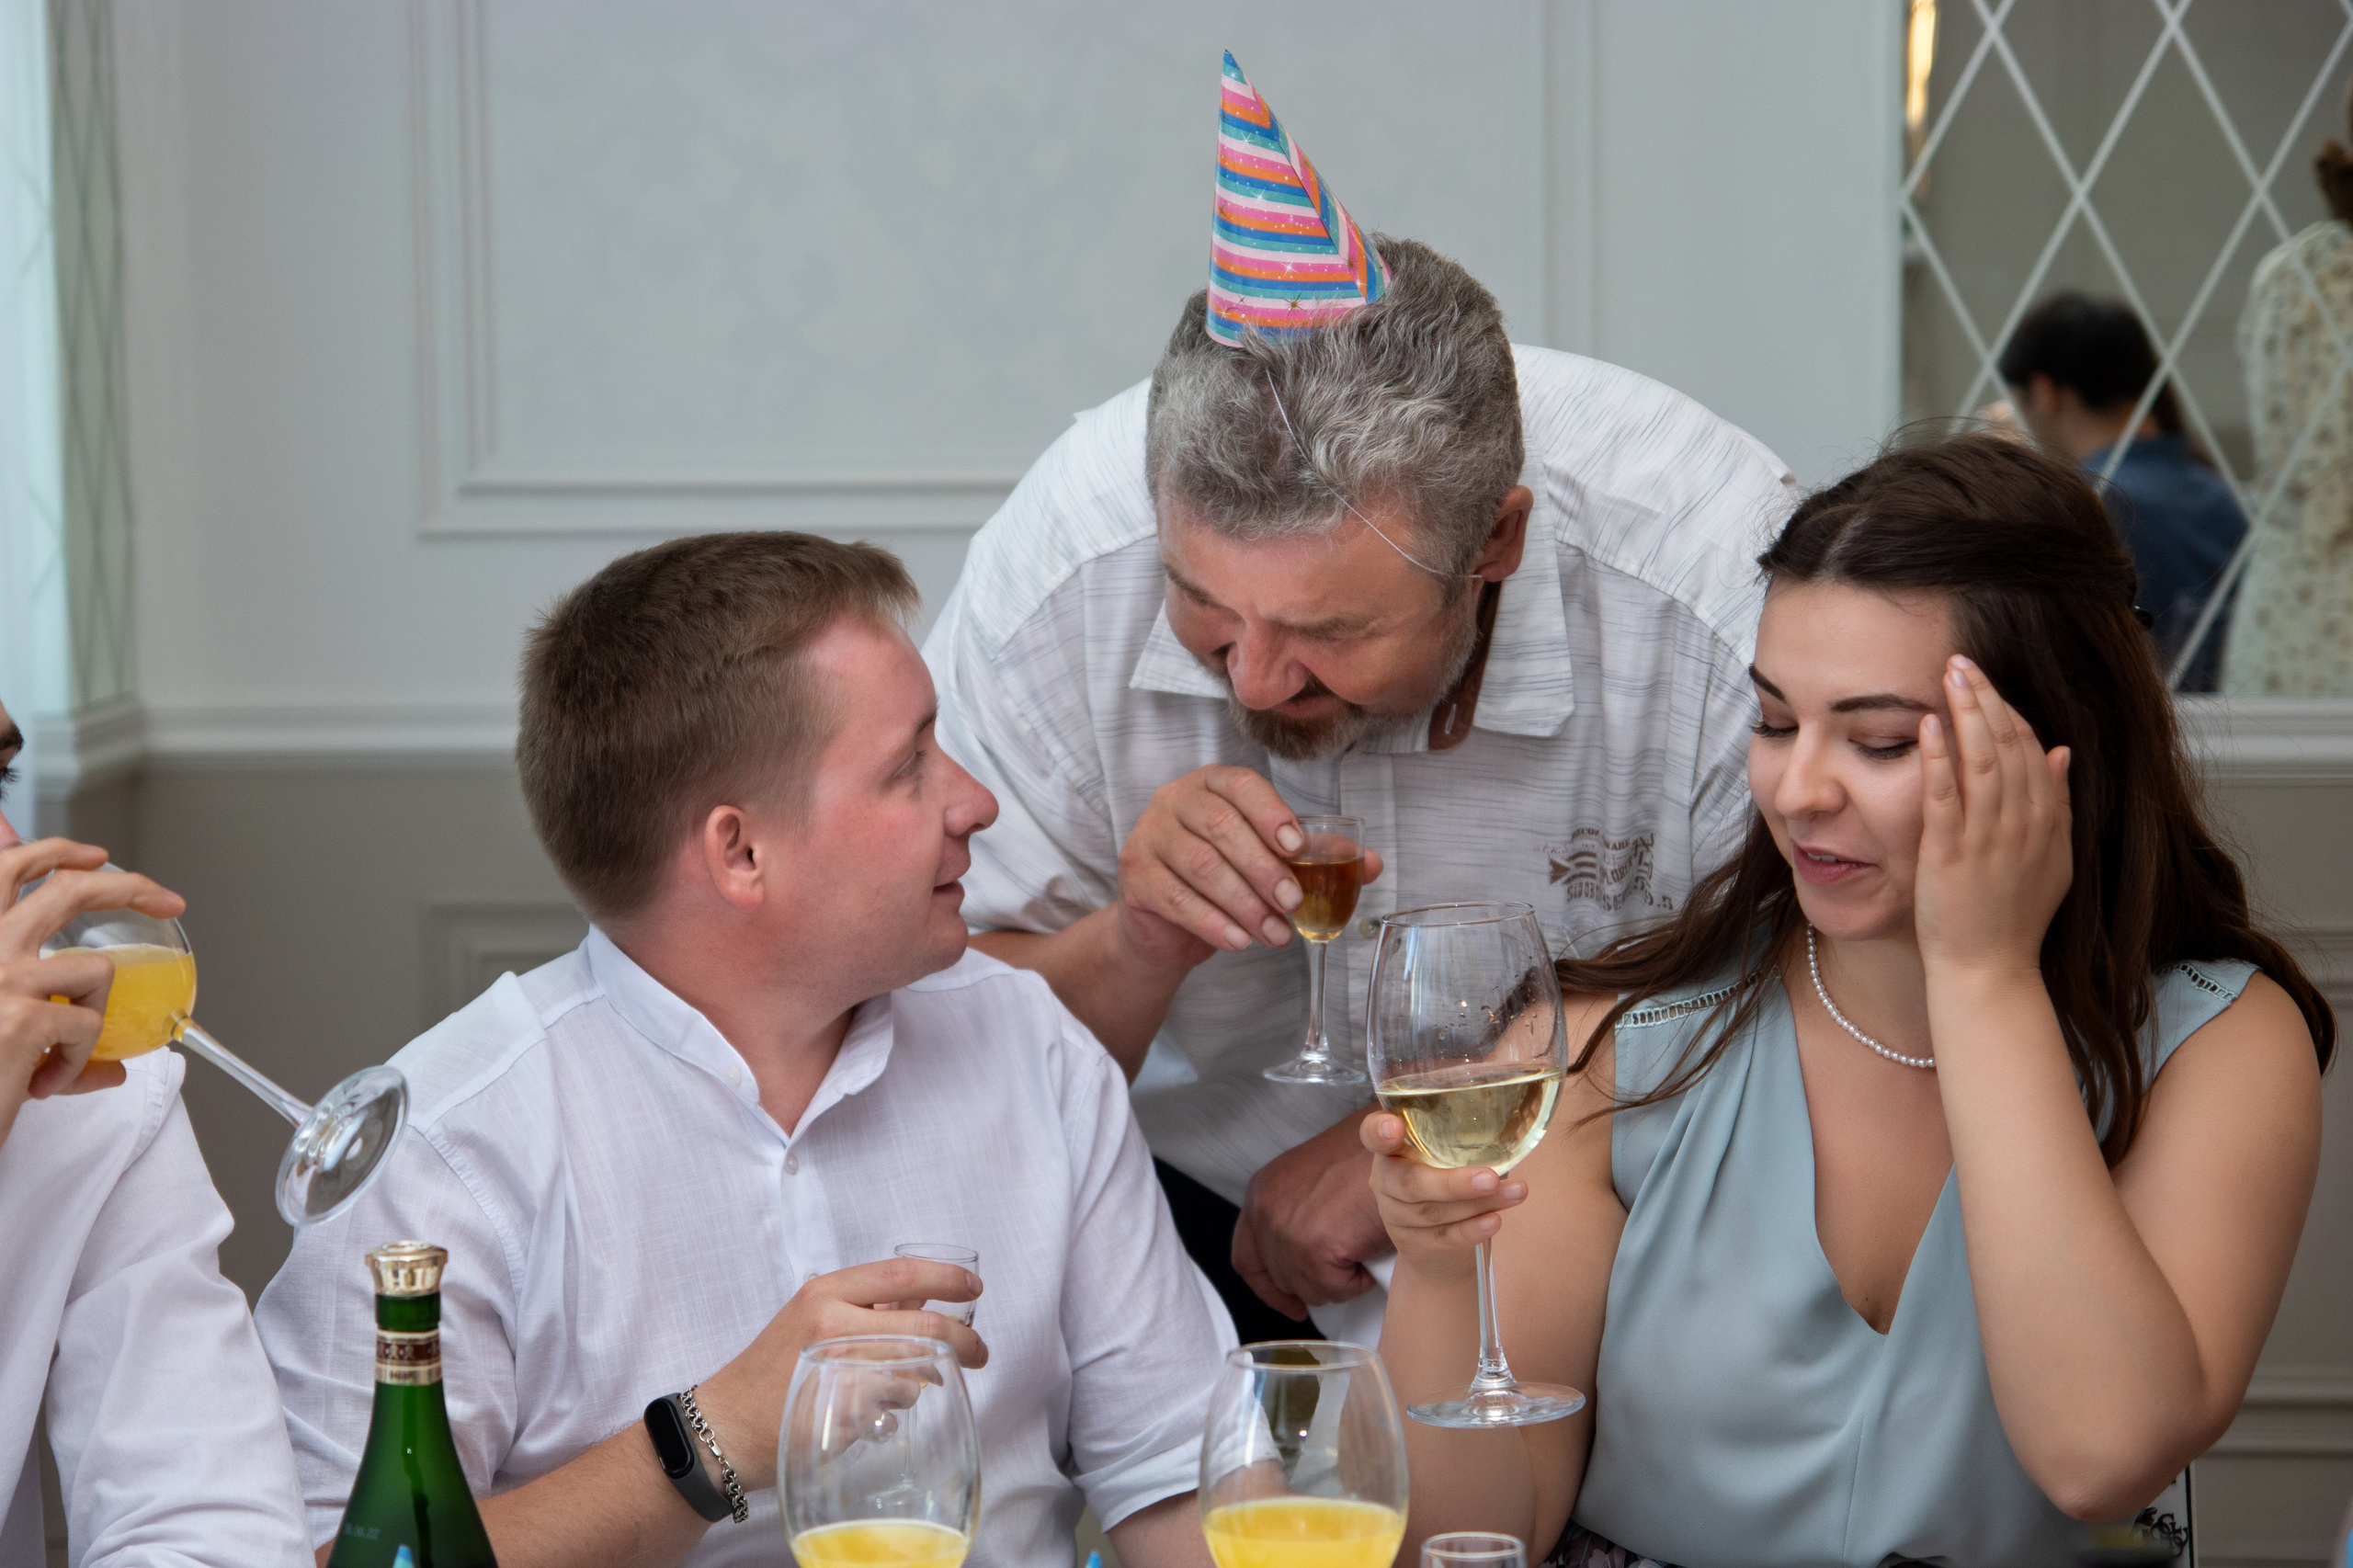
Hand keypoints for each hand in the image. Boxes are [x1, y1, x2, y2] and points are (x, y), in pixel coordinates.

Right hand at [0, 837, 184, 1115]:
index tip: (93, 854)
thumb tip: (114, 1066)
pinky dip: (79, 1061)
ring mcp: (1, 979)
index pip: (5, 868)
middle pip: (65, 889)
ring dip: (93, 1014)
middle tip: (164, 898)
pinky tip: (44, 1082)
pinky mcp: (24, 1019)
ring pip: (97, 969)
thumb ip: (43, 1023)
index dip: (51, 852)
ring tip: (60, 1052)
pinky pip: (90, 1028)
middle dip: (126, 886)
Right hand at [688, 1258, 985, 1491]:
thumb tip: (922, 1305)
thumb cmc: (769, 1375)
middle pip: (924, 1326)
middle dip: (964, 1341)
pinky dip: (896, 1411)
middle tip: (979, 1353)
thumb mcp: (808, 1320)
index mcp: (824, 1293)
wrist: (721, 1429)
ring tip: (906, 1389)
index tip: (974, 1289)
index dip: (946, 1279)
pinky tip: (877, 1416)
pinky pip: (895, 1408)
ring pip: (914, 1370)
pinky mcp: (840, 1412)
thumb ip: (860, 1308)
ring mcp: (837, 1368)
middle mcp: (831, 1322)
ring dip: (924, 1381)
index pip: (902, 1275)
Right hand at [1115, 766, 1383, 970]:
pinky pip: (1177, 899)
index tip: (1298, 848)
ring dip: (1245, 904)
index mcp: (1212, 783)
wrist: (1166, 921)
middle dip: (1264, 869)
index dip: (1272, 814)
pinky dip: (1214, 924)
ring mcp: (1150, 836)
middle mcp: (1175, 800)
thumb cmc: (1224, 877)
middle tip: (1294, 902)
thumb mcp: (1269, 860)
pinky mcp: (1136, 876)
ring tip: (1276, 933)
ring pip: (1202, 866)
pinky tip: (1241, 941)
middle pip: (1222, 828)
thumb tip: (1372, 863)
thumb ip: (1316, 857)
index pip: (1242, 786)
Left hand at [1233, 1111, 1393, 1318]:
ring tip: (1363, 1248)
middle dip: (1314, 1282)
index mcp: (1262, 1191)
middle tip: (1344, 1273)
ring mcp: (1286, 1231)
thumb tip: (1299, 1262)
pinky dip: (1359, 1280)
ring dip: (1341, 1279)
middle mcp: (1265, 1211)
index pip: (1247, 1258)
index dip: (1268, 1288)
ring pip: (1311, 1288)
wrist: (1402, 1144)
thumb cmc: (1372, 1154)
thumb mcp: (1314, 1177)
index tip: (1292, 1303)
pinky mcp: (1314, 1248)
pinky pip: (1337, 1288)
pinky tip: (1371, 1250)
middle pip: (1280, 1277)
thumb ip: (1296, 1212)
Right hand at [1360, 1113, 1525, 1283]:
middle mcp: (1385, 1181)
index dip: (1378, 1131)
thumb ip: (1460, 1137)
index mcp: (1390, 1149)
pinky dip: (1471, 1230)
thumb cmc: (1444, 1179)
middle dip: (1451, 1183)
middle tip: (1490, 1178)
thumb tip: (1515, 1120)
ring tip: (1517, 1193)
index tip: (1393, 1128)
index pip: (1372, 1134)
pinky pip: (1443, 1238)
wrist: (1433, 1243)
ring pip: (1433, 1212)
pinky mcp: (1412, 1245)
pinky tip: (1495, 1220)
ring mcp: (1395, 1217)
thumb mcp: (1443, 1155)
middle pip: (1408, 1183)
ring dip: (1478, 1204)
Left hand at [1915, 656, 2072, 976]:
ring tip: (1950, 676)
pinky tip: (1928, 727)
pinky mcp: (1950, 855)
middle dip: (1986, 698)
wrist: (1990, 970)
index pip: (2030, 748)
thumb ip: (2057, 804)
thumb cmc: (2014, 918)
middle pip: (2008, 745)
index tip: (1985, 680)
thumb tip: (2061, 752)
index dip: (2008, 710)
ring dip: (1966, 715)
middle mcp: (2022, 824)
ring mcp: (1987, 839)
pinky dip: (1937, 759)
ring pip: (1981, 762)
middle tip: (1963, 660)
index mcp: (2046, 821)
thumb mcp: (2053, 858)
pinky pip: (1945, 798)